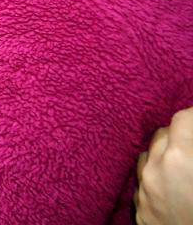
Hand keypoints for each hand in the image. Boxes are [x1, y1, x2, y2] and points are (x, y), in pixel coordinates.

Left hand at [136, 107, 192, 224]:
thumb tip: (191, 134)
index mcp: (182, 156)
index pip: (183, 118)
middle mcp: (157, 168)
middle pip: (164, 134)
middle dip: (182, 136)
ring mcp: (145, 190)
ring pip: (148, 155)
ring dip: (165, 156)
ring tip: (185, 167)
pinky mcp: (140, 210)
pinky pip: (143, 183)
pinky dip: (155, 179)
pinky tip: (173, 188)